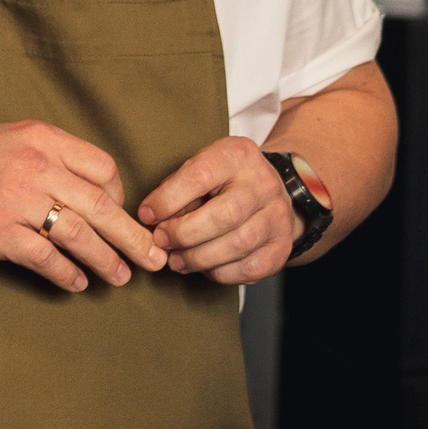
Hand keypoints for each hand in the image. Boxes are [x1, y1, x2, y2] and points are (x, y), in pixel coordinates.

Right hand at [0, 120, 166, 293]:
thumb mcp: (5, 143)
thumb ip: (45, 159)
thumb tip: (83, 191)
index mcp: (41, 139)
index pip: (103, 167)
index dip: (120, 197)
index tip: (123, 218)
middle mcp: (35, 165)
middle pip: (101, 205)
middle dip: (133, 236)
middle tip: (154, 259)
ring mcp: (16, 199)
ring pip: (80, 234)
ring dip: (107, 260)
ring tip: (121, 278)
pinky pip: (46, 258)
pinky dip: (67, 274)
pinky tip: (77, 283)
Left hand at [139, 137, 296, 285]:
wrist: (271, 193)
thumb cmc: (225, 182)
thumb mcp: (203, 169)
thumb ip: (178, 189)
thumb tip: (152, 220)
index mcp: (238, 155)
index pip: (200, 176)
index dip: (167, 200)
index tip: (146, 215)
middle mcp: (263, 183)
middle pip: (224, 215)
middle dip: (184, 234)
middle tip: (162, 242)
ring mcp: (277, 216)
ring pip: (237, 245)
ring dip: (198, 258)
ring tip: (176, 260)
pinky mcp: (281, 246)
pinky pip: (249, 268)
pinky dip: (220, 272)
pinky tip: (204, 266)